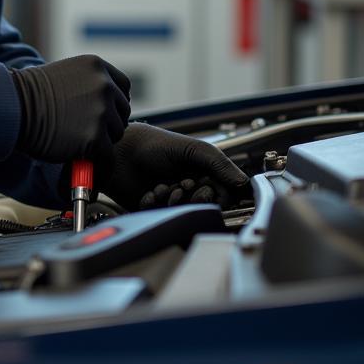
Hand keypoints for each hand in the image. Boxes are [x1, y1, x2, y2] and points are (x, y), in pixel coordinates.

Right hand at [10, 55, 130, 162]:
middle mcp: (104, 85)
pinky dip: (97, 164)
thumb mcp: (65, 76)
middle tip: (86, 132)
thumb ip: (89, 85)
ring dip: (101, 141)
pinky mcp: (95, 138)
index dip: (114, 103)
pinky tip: (83, 162)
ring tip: (77, 142)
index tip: (102, 114)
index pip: (123, 88)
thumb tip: (106, 108)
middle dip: (108, 124)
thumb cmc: (30, 96)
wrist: (12, 108)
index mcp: (97, 67)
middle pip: (122, 111)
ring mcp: (101, 111)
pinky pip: (107, 157)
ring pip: (116, 134)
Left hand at [98, 122, 248, 211]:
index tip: (202, 186)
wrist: (120, 150)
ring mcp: (171, 201)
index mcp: (202, 174)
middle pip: (204, 207)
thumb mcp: (192, 148)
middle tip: (179, 186)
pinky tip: (148, 194)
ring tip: (160, 187)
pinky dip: (156, 207)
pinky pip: (162, 219)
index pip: (222, 195)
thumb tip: (243, 183)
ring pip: (184, 215)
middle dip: (191, 198)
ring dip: (172, 201)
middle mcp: (189, 189)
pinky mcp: (154, 212)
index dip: (213, 194)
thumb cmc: (155, 144)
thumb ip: (218, 164)